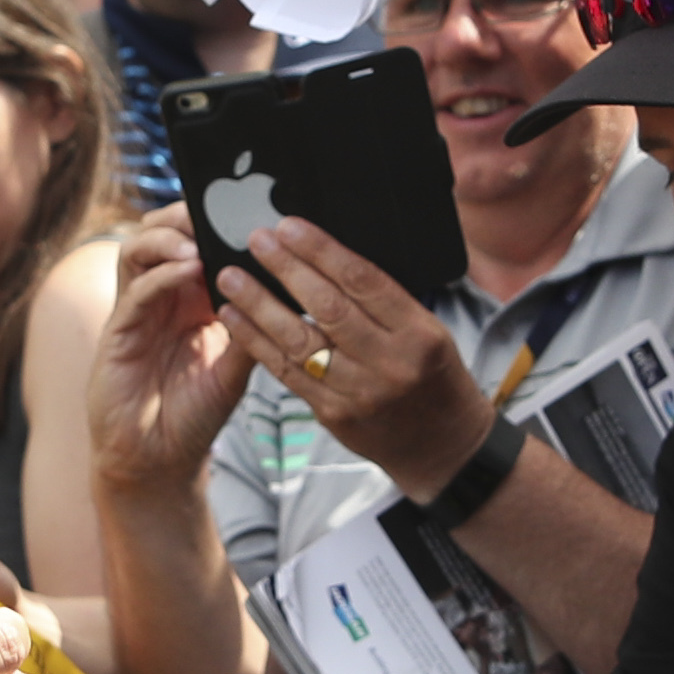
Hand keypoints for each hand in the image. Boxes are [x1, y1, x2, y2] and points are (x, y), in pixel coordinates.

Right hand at [89, 213, 251, 494]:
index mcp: (190, 297)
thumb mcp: (237, 366)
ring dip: (170, 238)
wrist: (159, 459)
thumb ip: (255, 327)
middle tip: (220, 214)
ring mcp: (136, 311)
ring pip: (138, 249)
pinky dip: (161, 275)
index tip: (248, 209)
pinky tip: (188, 271)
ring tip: (201, 244)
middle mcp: (161, 296)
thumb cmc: (196, 413)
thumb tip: (289, 289)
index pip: (196, 240)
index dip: (215, 221)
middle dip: (187, 215)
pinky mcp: (118, 333)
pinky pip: (135, 291)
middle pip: (162, 232)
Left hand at [215, 219, 493, 501]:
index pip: (364, 281)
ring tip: (231, 277)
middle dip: (287, 269)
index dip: (322, 251)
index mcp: (418, 334)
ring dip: (259, 305)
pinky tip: (235, 319)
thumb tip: (327, 256)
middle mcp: (389, 364)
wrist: (442, 446)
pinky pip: (288, 373)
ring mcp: (359, 393)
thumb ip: (385, 301)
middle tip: (256, 240)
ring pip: (299, 342)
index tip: (290, 227)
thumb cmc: (434, 378)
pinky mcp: (334, 415)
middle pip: (328, 308)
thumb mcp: (428, 331)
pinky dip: (257, 343)